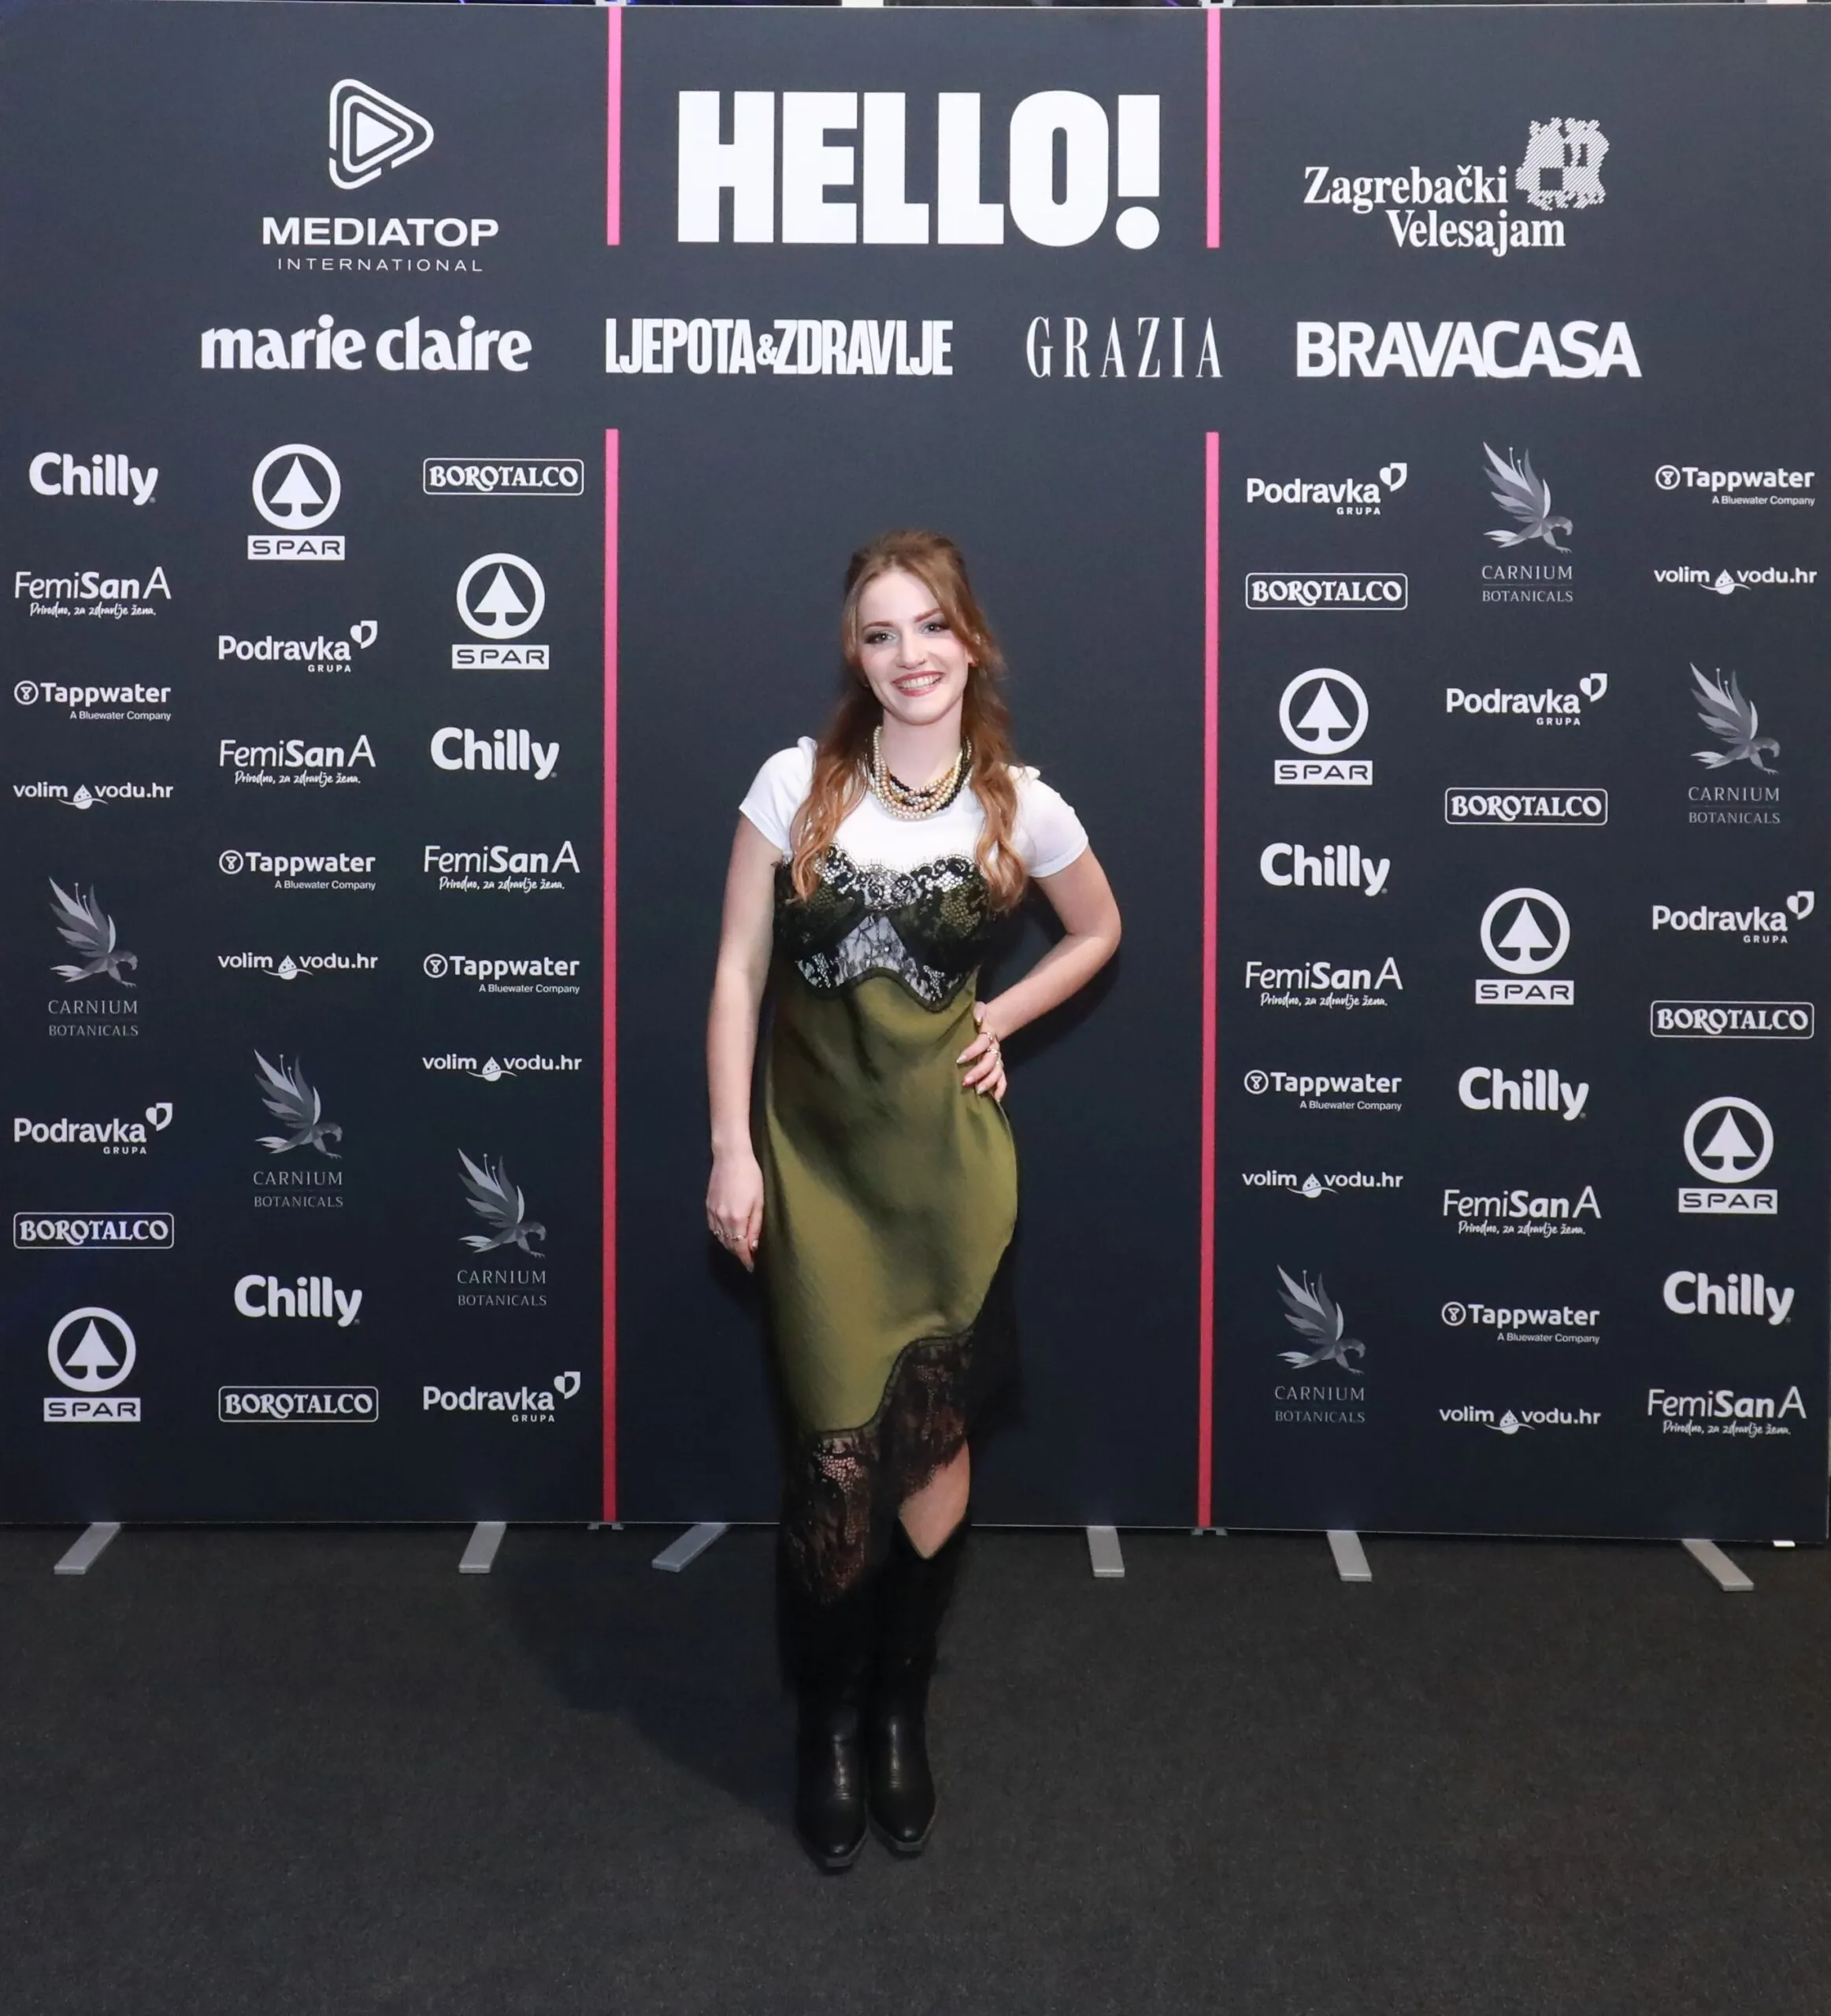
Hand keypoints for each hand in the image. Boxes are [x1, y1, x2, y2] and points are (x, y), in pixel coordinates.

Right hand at [706, 1149, 763, 1270]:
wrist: (730, 1156)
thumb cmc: (750, 1175)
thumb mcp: (759, 1201)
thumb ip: (756, 1225)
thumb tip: (753, 1246)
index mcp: (736, 1218)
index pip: (740, 1248)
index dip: (746, 1260)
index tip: (752, 1267)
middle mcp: (721, 1218)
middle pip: (729, 1245)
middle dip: (739, 1254)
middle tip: (749, 1258)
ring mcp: (712, 1212)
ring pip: (720, 1237)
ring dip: (730, 1245)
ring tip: (741, 1247)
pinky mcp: (707, 1206)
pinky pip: (713, 1227)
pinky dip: (720, 1235)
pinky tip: (728, 1234)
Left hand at [957, 1001, 1006, 1101]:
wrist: (992, 1021)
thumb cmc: (979, 1017)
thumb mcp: (978, 1009)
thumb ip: (977, 1011)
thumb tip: (978, 1018)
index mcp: (988, 1035)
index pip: (982, 1043)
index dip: (973, 1051)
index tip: (959, 1059)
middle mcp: (994, 1048)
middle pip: (990, 1061)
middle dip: (979, 1072)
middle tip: (966, 1081)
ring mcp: (997, 1059)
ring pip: (997, 1072)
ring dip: (988, 1082)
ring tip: (977, 1091)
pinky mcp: (998, 1067)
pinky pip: (1002, 1079)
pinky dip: (1000, 1089)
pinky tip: (995, 1099)